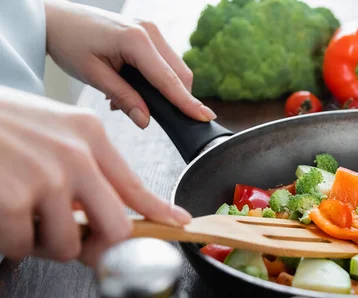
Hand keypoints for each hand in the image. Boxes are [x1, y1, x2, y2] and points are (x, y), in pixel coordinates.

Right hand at [0, 87, 191, 265]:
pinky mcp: (10, 201)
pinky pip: (24, 247)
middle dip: (96, 244)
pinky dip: (12, 241)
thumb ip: (88, 170)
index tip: (178, 225)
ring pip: (66, 245)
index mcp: (90, 137)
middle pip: (115, 228)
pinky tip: (3, 213)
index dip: (159, 213)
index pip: (135, 186)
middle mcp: (75, 157)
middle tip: (74, 238)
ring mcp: (43, 179)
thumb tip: (112, 219)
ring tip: (25, 213)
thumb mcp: (56, 131)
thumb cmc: (4, 124)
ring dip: (45, 241)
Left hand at [43, 0, 215, 128]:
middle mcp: (149, 31)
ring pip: (174, 69)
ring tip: (127, 99)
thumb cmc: (70, 43)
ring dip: (163, 90)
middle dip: (176, 99)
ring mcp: (151, 30)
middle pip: (180, 74)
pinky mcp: (148, 34)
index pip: (169, 80)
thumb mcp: (94, 76)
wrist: (56, 19)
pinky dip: (156, 80)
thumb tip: (146, 121)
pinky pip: (164, 62)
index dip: (188, 102)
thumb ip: (124, 98)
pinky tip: (131, 87)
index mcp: (136, 40)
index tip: (205, 117)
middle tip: (151, 116)